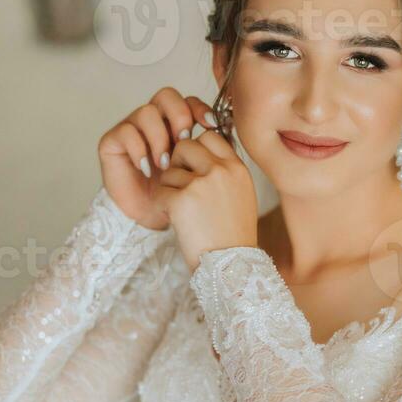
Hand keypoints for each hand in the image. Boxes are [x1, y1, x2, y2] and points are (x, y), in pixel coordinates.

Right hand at [97, 87, 216, 230]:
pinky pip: (125, 132)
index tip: (210, 124)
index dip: (199, 108)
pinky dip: (139, 150)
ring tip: (165, 164)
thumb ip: (211, 148)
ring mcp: (132, 129)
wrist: (153, 217)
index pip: (188, 101)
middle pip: (166, 96)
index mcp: (176, 125)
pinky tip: (146, 169)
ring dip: (159, 137)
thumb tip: (228, 128)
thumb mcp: (199, 170)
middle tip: (184, 141)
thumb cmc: (177, 195)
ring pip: (146, 112)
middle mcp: (155, 122)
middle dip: (179, 115)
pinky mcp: (112, 142)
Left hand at [153, 99, 257, 272]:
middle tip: (183, 188)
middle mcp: (221, 170)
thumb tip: (202, 152)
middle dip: (179, 164)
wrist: (231, 265)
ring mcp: (201, 184)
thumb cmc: (234, 234)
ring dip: (170, 188)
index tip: (195, 168)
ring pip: (170, 170)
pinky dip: (163, 206)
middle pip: (186, 145)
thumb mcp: (241, 194)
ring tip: (184, 211)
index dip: (198, 150)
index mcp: (237, 168)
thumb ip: (225, 171)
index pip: (210, 136)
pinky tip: (176, 221)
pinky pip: (161, 192)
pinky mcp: (182, 200)